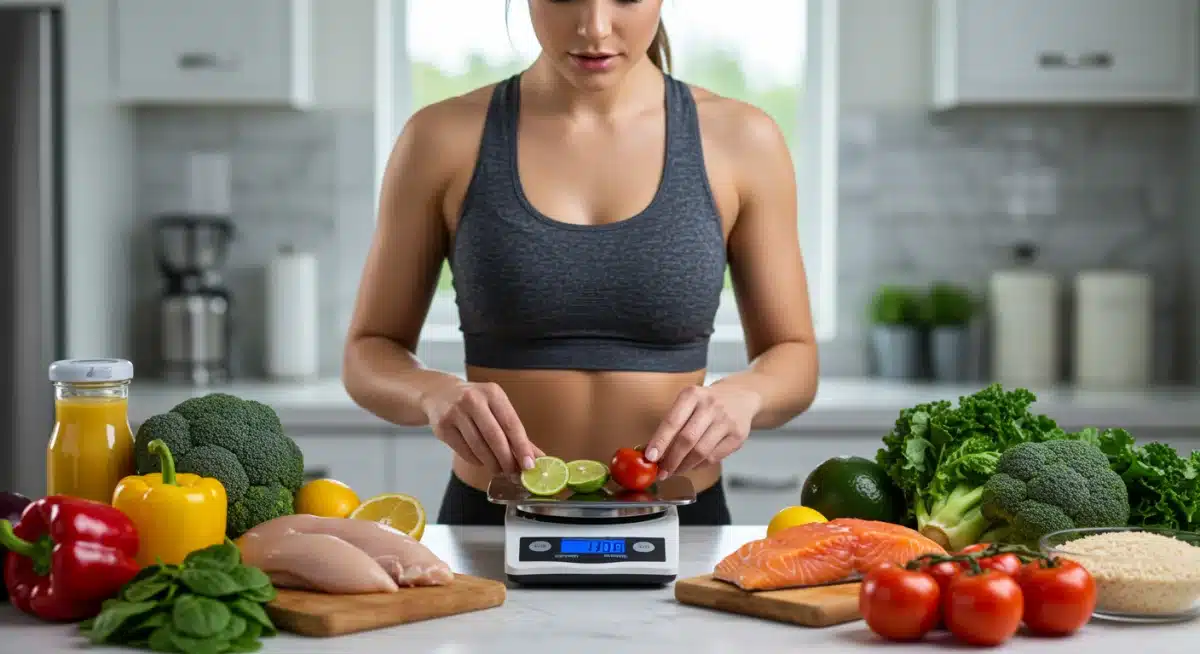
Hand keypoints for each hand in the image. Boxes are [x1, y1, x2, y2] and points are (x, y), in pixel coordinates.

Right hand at [423, 382, 543, 473]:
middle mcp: (473, 400)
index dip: (522, 447)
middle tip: (514, 474)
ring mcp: (455, 413)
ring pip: (478, 447)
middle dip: (506, 459)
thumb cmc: (476, 403)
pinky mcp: (442, 427)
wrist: (439, 393)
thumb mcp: (496, 408)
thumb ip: (516, 433)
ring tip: (499, 470)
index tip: (530, 465)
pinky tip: (481, 461)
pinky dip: (476, 460)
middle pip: (495, 437)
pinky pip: (464, 451)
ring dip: (491, 463)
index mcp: (493, 393)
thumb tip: (538, 457)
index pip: (511, 424)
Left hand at [644, 385, 759, 478]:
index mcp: (692, 395)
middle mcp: (710, 406)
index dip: (660, 442)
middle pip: (687, 439)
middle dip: (671, 460)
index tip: (650, 457)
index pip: (672, 421)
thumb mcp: (688, 402)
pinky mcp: (738, 436)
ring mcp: (726, 421)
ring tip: (675, 471)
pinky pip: (715, 457)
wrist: (741, 396)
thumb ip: (672, 423)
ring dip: (685, 466)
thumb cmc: (706, 402)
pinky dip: (700, 465)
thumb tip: (653, 451)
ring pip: (701, 452)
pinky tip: (693, 465)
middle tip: (662, 472)